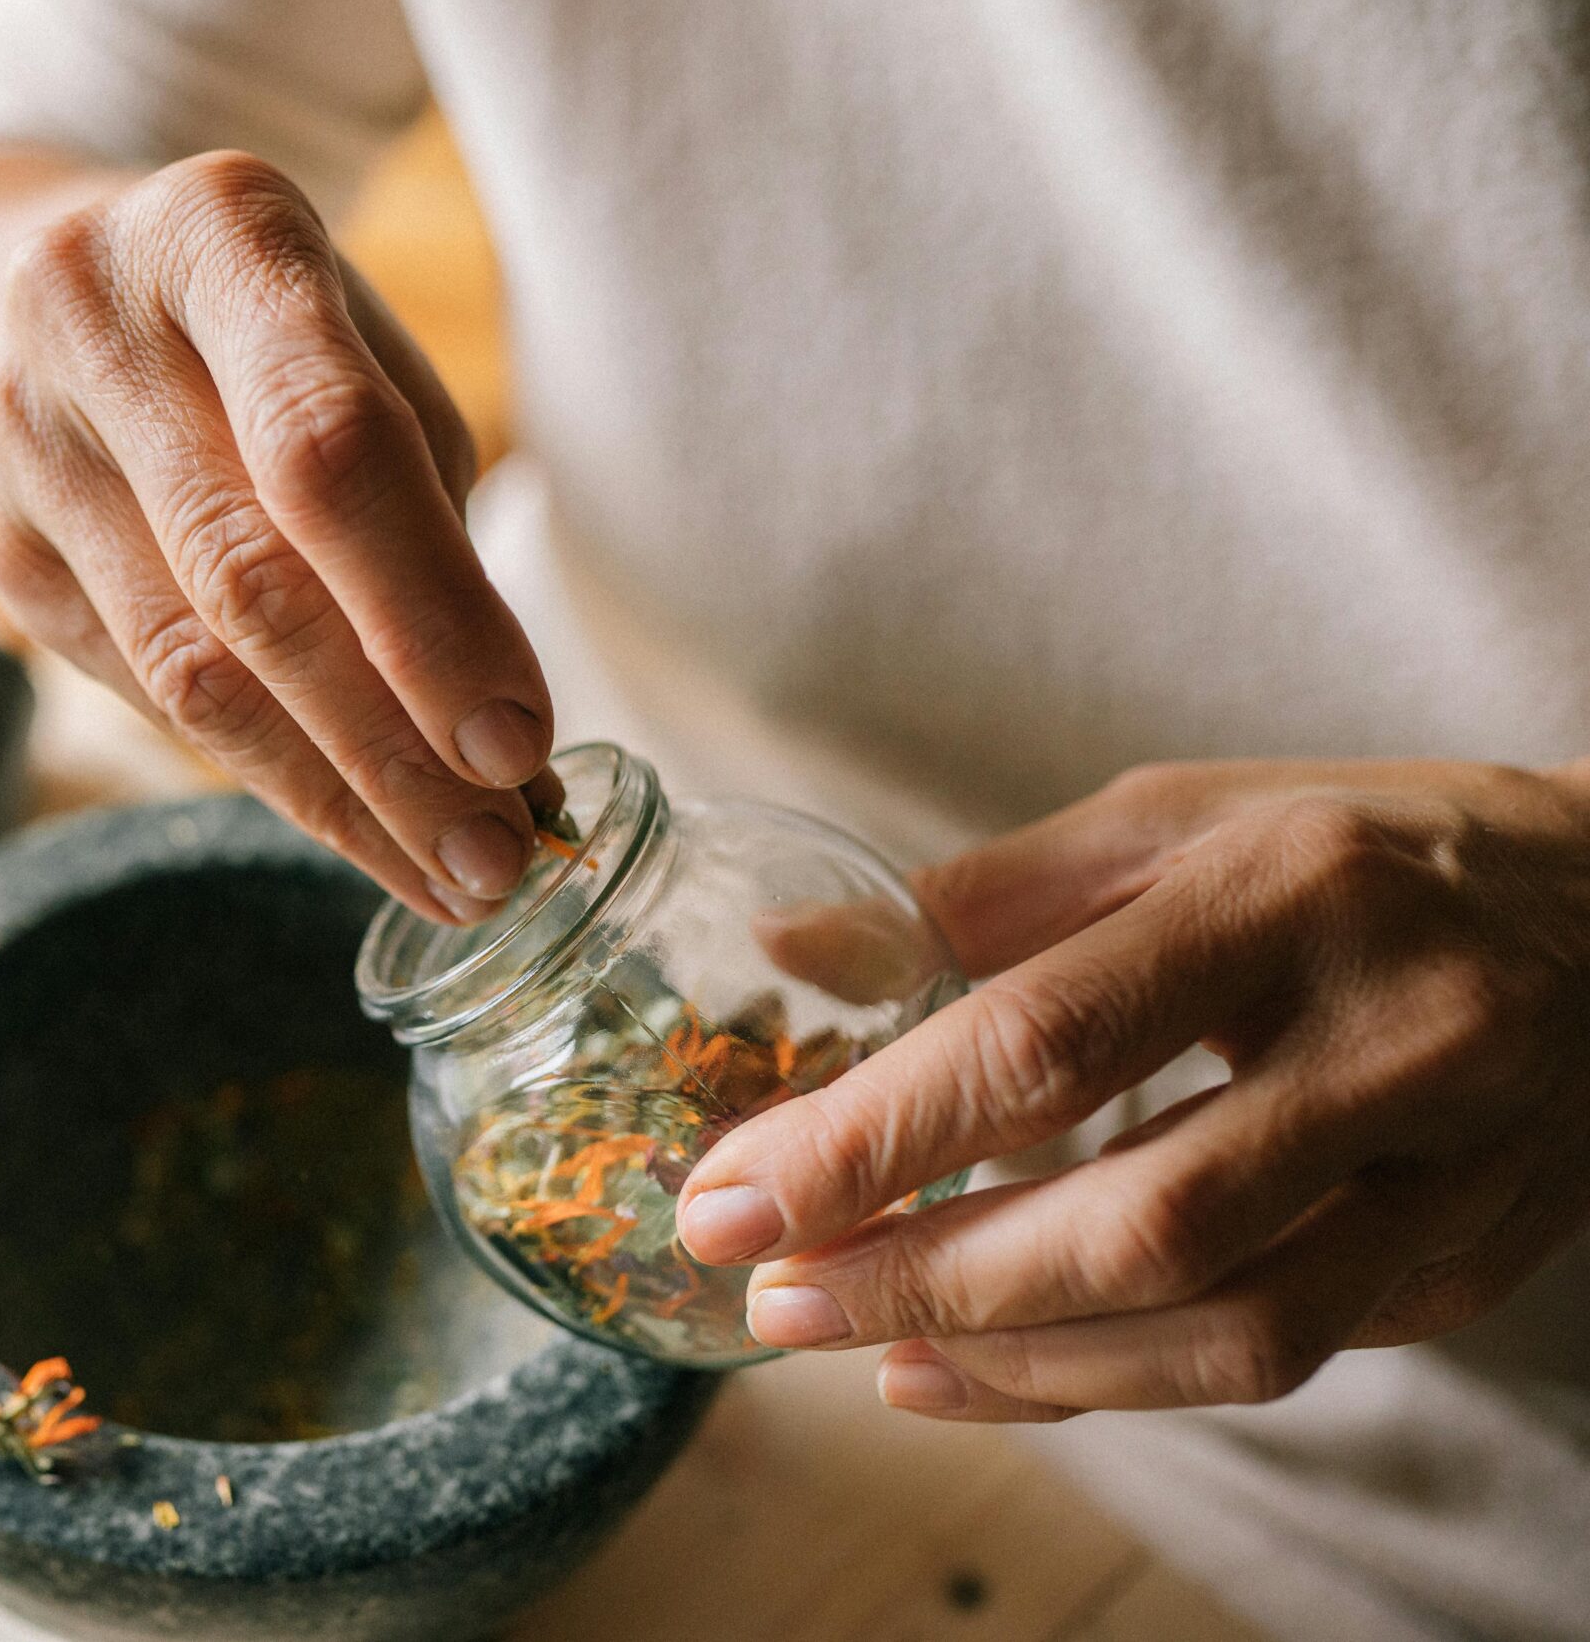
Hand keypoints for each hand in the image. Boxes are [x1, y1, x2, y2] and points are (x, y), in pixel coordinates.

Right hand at [0, 149, 552, 921]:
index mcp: (218, 230)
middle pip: (249, 580)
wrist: (84, 287)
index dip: (427, 613)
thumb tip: (500, 745)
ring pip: (185, 671)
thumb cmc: (283, 333)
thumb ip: (425, 512)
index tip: (518, 745)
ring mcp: (18, 442)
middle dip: (392, 746)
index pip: (326, 449)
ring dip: (332, 794)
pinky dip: (264, 770)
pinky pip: (144, 694)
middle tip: (499, 859)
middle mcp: (86, 321)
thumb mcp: (372, 351)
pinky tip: (355, 817)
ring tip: (448, 872)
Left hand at [675, 759, 1589, 1419]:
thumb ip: (984, 897)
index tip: (736, 1192)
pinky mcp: (1465, 1264)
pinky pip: (1274, 1359)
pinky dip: (1111, 1383)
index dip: (875, 1135)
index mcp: (1290, 893)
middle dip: (927, 1278)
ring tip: (860, 1349)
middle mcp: (1390, 1040)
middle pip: (1137, 1221)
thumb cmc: (1361, 849)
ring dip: (1015, 1363)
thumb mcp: (1175, 817)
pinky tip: (984, 1371)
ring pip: (1223, 1331)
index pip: (1051, 1043)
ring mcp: (1450, 1172)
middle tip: (774, 1291)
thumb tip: (792, 957)